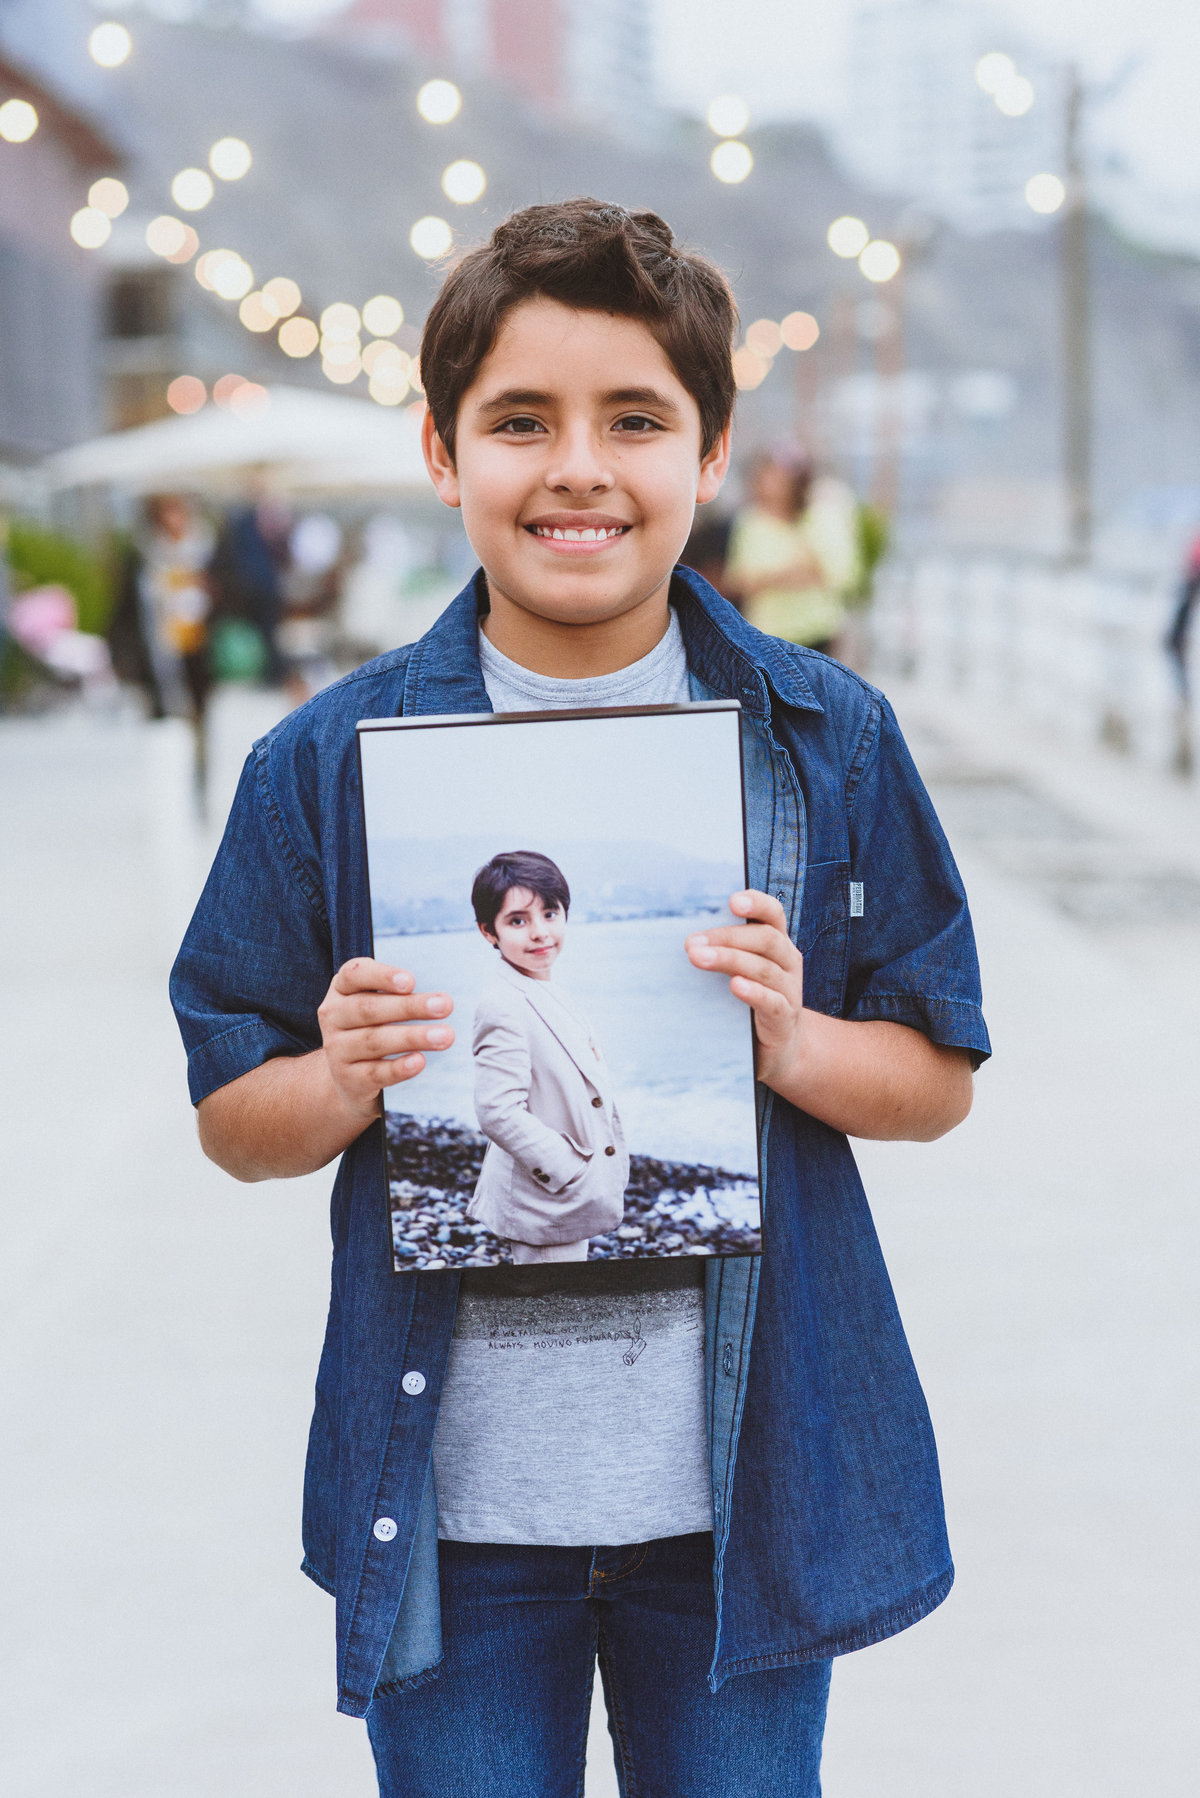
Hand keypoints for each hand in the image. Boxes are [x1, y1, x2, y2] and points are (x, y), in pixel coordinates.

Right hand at [317, 957, 453, 1120]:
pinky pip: (375, 1073)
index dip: (382, 976)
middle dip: (409, 1007)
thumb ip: (402, 995)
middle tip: (445, 1005)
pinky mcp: (348, 1079)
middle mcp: (333, 1016)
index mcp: (342, 989)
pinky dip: (399, 1067)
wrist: (350, 1077)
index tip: (411, 981)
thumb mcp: (379, 1005)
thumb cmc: (374, 1028)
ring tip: (444, 1036)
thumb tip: (441, 997)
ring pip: (374, 1040)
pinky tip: (419, 1061)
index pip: (355, 974)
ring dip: (413, 1037)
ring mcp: (337, 1049)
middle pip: (369, 1008)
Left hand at [685, 891, 803, 1091]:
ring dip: (730, 960)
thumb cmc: (752, 1001)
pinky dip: (753, 992)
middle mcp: (788, 962)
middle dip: (727, 937)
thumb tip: (683, 939)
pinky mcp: (785, 1018)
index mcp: (777, 944)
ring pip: (764, 968)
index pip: (773, 914)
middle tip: (692, 942)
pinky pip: (772, 1002)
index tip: (732, 901)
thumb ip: (721, 951)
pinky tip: (735, 986)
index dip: (757, 903)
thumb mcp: (740, 970)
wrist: (779, 1049)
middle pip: (765, 939)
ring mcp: (790, 990)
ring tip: (699, 958)